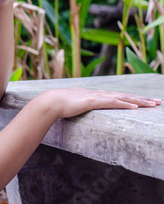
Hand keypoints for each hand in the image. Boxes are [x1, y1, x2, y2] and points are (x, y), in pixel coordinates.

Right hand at [42, 87, 161, 118]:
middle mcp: (99, 93)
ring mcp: (97, 96)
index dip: (133, 99)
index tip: (146, 101)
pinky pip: (112, 103)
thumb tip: (82, 109)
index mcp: (96, 95)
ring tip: (153, 104)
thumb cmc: (60, 105)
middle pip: (125, 96)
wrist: (50, 101)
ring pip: (122, 98)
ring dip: (139, 101)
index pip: (119, 96)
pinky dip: (124, 104)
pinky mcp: (93, 101)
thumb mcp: (75, 106)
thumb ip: (82, 106)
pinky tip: (134, 107)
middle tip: (158, 102)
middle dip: (143, 99)